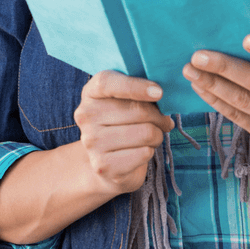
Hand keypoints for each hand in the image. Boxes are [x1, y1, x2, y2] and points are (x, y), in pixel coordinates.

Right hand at [74, 72, 173, 195]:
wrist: (108, 162)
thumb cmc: (124, 123)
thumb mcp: (127, 100)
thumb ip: (140, 90)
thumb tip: (162, 94)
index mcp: (90, 93)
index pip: (107, 83)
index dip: (135, 86)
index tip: (159, 92)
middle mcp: (86, 116)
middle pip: (137, 110)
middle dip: (159, 117)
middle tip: (163, 121)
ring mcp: (92, 142)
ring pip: (146, 132)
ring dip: (158, 135)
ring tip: (152, 137)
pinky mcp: (103, 166)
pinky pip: (144, 153)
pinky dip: (151, 152)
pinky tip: (141, 151)